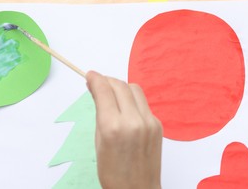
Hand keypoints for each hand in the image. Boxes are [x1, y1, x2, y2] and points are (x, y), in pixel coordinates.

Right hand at [86, 71, 161, 188]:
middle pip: (120, 85)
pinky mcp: (158, 124)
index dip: (95, 78)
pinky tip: (125, 108)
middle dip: (107, 80)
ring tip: (112, 94)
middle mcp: (133, 121)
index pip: (104, 90)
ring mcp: (149, 122)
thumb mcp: (99, 141)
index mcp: (113, 127)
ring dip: (121, 87)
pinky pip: (143, 103)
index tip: (89, 75)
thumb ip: (100, 112)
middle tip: (98, 83)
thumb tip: (98, 91)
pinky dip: (131, 100)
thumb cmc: (112, 172)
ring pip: (134, 89)